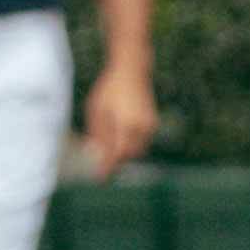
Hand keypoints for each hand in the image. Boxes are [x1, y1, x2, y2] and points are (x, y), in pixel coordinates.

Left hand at [83, 63, 156, 179]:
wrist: (132, 70)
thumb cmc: (109, 89)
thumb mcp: (96, 110)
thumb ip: (98, 134)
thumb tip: (97, 155)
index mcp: (126, 124)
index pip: (117, 154)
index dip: (108, 168)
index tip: (99, 179)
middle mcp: (141, 126)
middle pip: (128, 155)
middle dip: (116, 162)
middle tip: (102, 167)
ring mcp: (149, 125)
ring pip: (137, 150)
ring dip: (124, 154)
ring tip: (109, 153)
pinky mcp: (153, 122)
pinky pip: (142, 141)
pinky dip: (131, 145)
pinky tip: (119, 140)